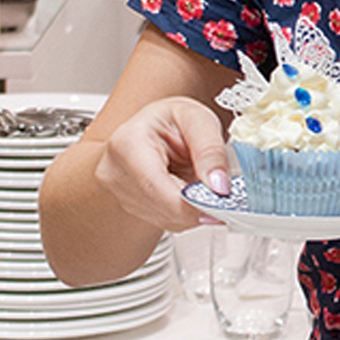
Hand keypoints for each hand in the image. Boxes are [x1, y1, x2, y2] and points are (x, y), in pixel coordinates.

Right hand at [93, 95, 231, 233]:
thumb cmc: (172, 118)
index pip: (155, 186)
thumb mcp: (199, 120)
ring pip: (167, 219)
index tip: (220, 203)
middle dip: (198, 205)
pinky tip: (190, 192)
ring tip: (201, 183)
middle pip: (163, 207)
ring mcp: (120, 192)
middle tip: (223, 193)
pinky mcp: (130, 206)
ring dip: (193, 209)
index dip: (190, 202)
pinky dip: (185, 212)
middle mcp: (116, 171)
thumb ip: (211, 151)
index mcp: (128, 143)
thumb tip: (219, 186)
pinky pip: (166, 221)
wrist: (155, 125)